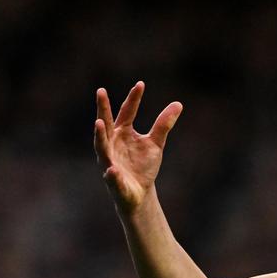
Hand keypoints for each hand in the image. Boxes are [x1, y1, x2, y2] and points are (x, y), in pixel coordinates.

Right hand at [94, 82, 181, 213]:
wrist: (140, 193)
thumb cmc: (143, 165)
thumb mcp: (155, 143)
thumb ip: (163, 124)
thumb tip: (178, 104)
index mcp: (122, 132)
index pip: (126, 112)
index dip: (133, 99)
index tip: (141, 84)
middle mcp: (111, 143)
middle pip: (106, 123)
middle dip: (103, 108)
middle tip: (101, 91)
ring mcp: (109, 160)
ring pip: (101, 147)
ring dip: (99, 135)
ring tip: (98, 123)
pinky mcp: (113, 180)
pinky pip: (111, 176)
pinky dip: (111, 173)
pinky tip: (112, 169)